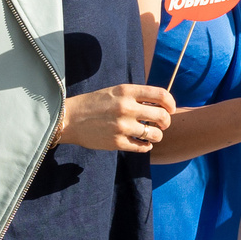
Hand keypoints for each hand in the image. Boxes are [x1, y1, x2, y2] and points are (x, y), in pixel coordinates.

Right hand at [58, 83, 175, 151]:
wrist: (70, 119)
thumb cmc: (94, 104)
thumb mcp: (115, 92)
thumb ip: (136, 96)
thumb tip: (160, 103)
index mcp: (127, 92)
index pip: (160, 95)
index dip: (171, 103)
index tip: (170, 109)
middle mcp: (126, 108)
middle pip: (162, 116)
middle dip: (166, 122)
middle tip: (162, 125)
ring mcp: (122, 126)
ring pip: (155, 134)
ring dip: (157, 136)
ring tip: (152, 135)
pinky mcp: (117, 142)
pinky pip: (142, 147)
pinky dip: (146, 147)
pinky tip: (143, 144)